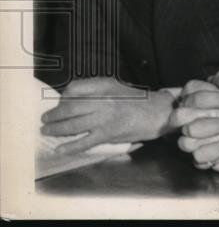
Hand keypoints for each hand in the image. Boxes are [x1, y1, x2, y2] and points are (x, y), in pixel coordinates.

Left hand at [40, 77, 173, 153]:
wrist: (157, 112)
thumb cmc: (136, 101)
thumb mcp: (116, 87)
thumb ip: (96, 91)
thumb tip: (71, 100)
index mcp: (105, 85)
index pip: (75, 88)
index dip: (63, 97)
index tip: (59, 103)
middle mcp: (103, 100)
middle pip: (69, 108)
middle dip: (53, 116)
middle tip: (45, 120)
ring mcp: (105, 117)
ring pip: (73, 125)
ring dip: (56, 129)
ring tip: (47, 131)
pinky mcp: (108, 133)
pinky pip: (84, 141)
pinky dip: (70, 146)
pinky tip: (60, 149)